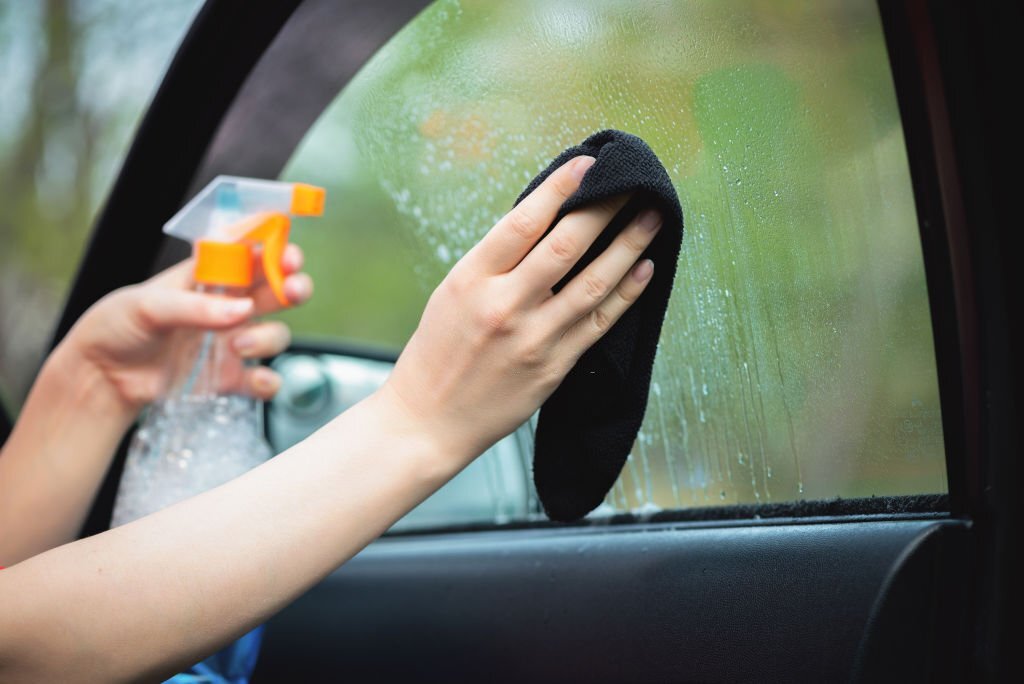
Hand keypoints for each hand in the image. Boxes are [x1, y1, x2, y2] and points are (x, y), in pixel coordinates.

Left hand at [56, 245, 312, 411]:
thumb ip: (193, 307)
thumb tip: (239, 311)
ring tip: (238, 345)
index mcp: (209, 276)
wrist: (102, 378)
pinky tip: (255, 380)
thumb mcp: (145, 306)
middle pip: (276, 289)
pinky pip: (264, 379)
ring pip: (276, 333)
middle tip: (291, 288)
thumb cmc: (116, 328)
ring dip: (268, 337)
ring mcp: (232, 342)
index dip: (275, 249)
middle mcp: (228, 306)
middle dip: (293, 285)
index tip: (287, 254)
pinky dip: (269, 381)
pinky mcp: (231, 377)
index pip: (251, 254)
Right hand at [380, 155, 660, 465]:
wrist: (428, 422)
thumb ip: (495, 263)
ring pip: (594, 282)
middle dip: (604, 208)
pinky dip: (626, 293)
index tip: (586, 164)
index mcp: (470, 280)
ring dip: (630, 246)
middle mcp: (504, 306)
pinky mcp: (554, 367)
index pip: (523, 223)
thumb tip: (545, 221)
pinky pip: (599, 322)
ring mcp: (533, 338)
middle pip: (565, 245)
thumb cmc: (437, 353)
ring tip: (653, 218)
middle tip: (632, 182)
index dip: (559, 188)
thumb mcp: (451, 294)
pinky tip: (645, 269)